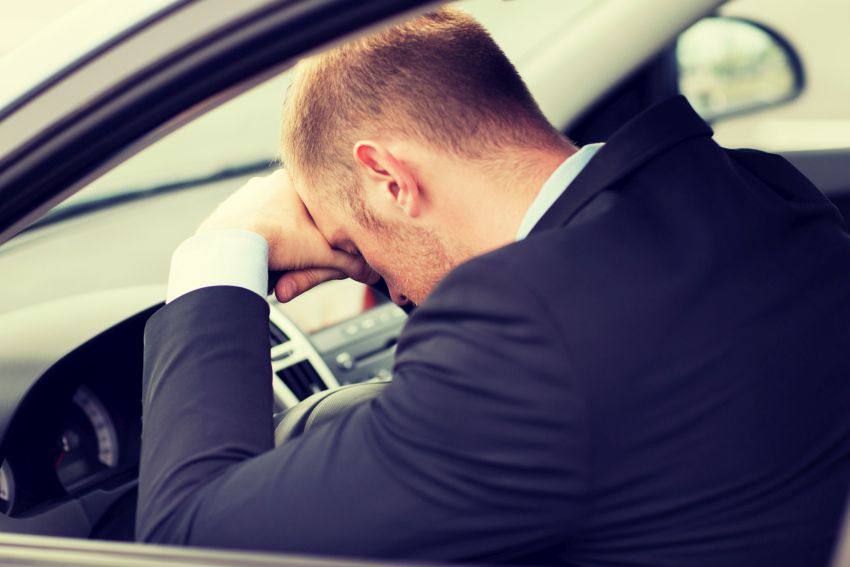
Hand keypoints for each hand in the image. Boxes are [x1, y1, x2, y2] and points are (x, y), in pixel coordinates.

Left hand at [198, 169, 377, 301]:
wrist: (228, 249)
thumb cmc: (279, 244)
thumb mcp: (325, 256)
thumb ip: (351, 264)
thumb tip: (373, 273)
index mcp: (294, 182)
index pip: (320, 194)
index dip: (328, 215)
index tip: (330, 232)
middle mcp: (267, 182)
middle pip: (294, 210)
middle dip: (300, 233)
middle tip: (304, 252)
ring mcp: (244, 196)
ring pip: (269, 219)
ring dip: (276, 238)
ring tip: (280, 259)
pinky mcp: (225, 213)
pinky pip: (246, 228)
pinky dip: (253, 242)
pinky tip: (258, 257)